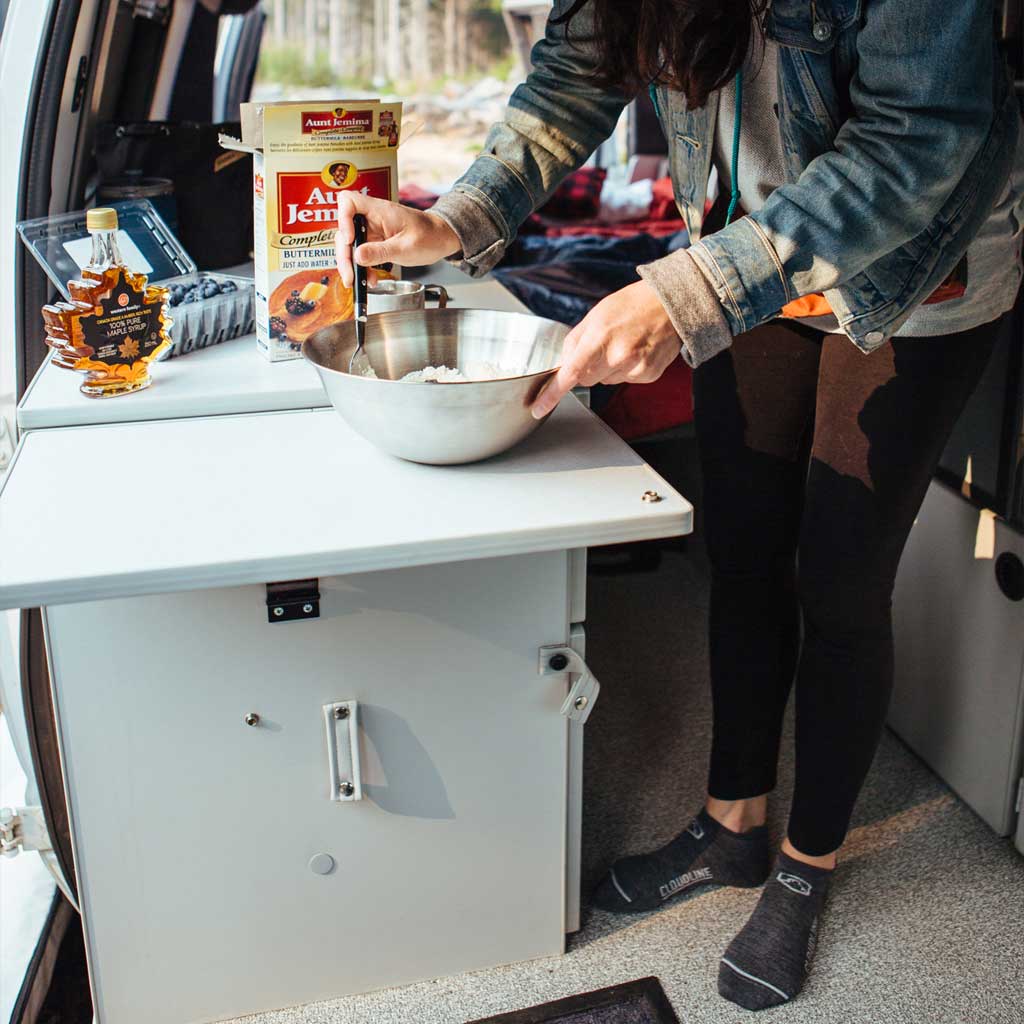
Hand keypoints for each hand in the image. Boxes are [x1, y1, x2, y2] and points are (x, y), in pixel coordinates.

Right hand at [336, 192, 460, 285]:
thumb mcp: (406, 248)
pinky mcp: (375, 241)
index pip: (348, 202)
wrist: (440, 239)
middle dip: (344, 254)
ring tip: (358, 281)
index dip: (343, 219)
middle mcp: (372, 218)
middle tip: (350, 275)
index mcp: (380, 211)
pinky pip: (361, 253)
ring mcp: (372, 230)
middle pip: (344, 230)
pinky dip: (362, 267)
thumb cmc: (429, 236)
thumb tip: (357, 256)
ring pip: (351, 245)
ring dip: (351, 264)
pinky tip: (370, 278)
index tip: (350, 239)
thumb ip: (380, 252)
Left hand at [531, 279, 680, 418]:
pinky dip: (625, 370)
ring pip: (604, 382)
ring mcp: (635, 369)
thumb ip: (574, 342)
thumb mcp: (596, 315)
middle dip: (586, 368)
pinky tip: (635, 351)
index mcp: (600, 339)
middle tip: (601, 347)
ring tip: (623, 345)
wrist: (670, 304)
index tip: (538, 407)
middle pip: (585, 380)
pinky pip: (624, 381)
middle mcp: (618, 357)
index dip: (552, 394)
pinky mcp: (648, 375)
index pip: (570, 374)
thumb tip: (563, 365)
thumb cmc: (631, 305)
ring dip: (607, 368)